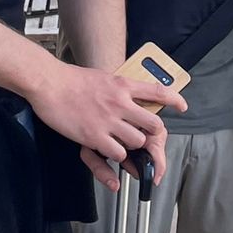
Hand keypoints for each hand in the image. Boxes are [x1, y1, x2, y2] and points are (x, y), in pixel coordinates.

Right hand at [28, 61, 182, 190]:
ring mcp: (109, 120)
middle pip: (154, 124)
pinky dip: (116, 155)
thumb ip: (118, 88)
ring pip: (138, 141)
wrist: (49, 83)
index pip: (158, 92)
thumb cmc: (71, 79)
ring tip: (122, 143)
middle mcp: (120, 103)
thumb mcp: (103, 77)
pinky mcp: (94, 135)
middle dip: (152, 133)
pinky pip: (118, 153)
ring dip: (133, 146)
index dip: (175, 100)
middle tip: (144, 136)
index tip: (183, 106)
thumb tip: (127, 93)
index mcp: (123, 86)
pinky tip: (108, 149)